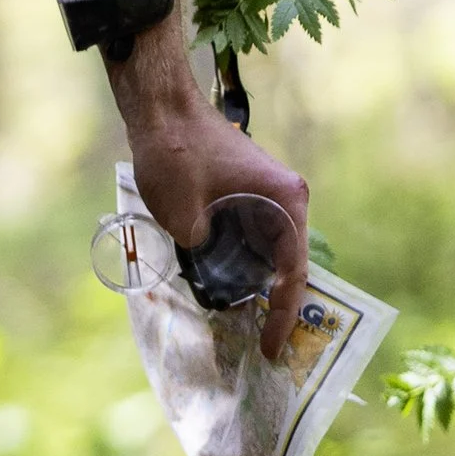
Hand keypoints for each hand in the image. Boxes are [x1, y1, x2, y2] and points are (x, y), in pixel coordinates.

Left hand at [123, 92, 310, 362]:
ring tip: (245, 327)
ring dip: (256, 286)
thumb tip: (210, 272)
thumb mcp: (183, 215)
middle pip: (286, 265)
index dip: (282, 315)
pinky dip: (241, 265)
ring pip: (268, 254)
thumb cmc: (176, 152)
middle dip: (274, 307)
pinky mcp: (246, 196)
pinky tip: (225, 289)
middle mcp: (285, 200)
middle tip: (261, 347)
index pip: (292, 272)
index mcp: (285, 201)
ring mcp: (267, 197)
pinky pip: (252, 239)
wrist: (161, 107)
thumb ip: (202, 253)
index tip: (269, 348)